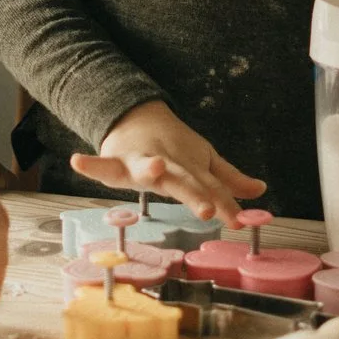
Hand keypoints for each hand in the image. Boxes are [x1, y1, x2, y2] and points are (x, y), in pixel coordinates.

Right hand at [68, 100, 265, 228]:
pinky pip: (102, 165)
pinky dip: (90, 164)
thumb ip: (229, 180)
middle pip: (184, 181)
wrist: (137, 115)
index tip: (241, 223)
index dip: (227, 205)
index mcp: (190, 169)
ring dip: (150, 168)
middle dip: (196, 194)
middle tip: (209, 210)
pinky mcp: (116, 161)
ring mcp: (141, 162)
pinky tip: (78, 161)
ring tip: (155, 169)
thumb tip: (261, 191)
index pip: (212, 189)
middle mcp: (168, 166)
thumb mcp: (204, 160)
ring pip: (146, 168)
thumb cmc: (174, 144)